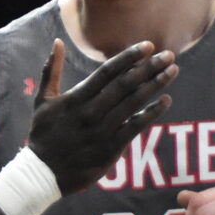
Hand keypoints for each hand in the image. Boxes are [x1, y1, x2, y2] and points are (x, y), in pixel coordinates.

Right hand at [25, 39, 175, 191]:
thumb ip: (51, 70)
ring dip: (155, 85)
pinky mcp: (111, 148)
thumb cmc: (43, 134)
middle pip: (125, 84)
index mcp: (76, 98)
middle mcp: (91, 112)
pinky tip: (166, 101)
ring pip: (134, 103)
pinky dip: (152, 113)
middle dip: (149, 68)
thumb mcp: (42, 100)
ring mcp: (103, 130)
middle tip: (168, 55)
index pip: (107, 72)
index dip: (129, 57)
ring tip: (172, 71)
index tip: (148, 46)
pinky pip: (136, 126)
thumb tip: (57, 41)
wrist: (44, 173)